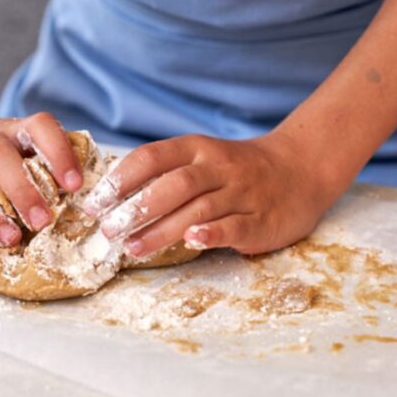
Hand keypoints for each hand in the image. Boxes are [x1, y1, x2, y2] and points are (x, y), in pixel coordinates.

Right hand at [0, 110, 82, 246]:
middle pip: (0, 156)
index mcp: (13, 130)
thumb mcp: (20, 145)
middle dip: (23, 189)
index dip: (58, 152)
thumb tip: (92, 200)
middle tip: (44, 221)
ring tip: (11, 240)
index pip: (39, 127)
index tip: (75, 185)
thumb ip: (47, 165)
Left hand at [81, 132, 345, 256]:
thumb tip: (112, 198)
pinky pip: (234, 225)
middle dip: (137, 207)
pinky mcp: (262, 218)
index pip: (153, 157)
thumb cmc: (238, 170)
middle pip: (173, 184)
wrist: (301, 169)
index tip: (95, 202)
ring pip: (198, 208)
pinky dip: (211, 232)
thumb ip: (165, 173)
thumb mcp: (202, 158)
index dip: (121, 179)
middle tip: (108, 229)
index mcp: (198, 149)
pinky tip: (191, 241)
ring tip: (133, 247)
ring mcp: (242, 192)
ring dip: (162, 229)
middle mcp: (218, 167)